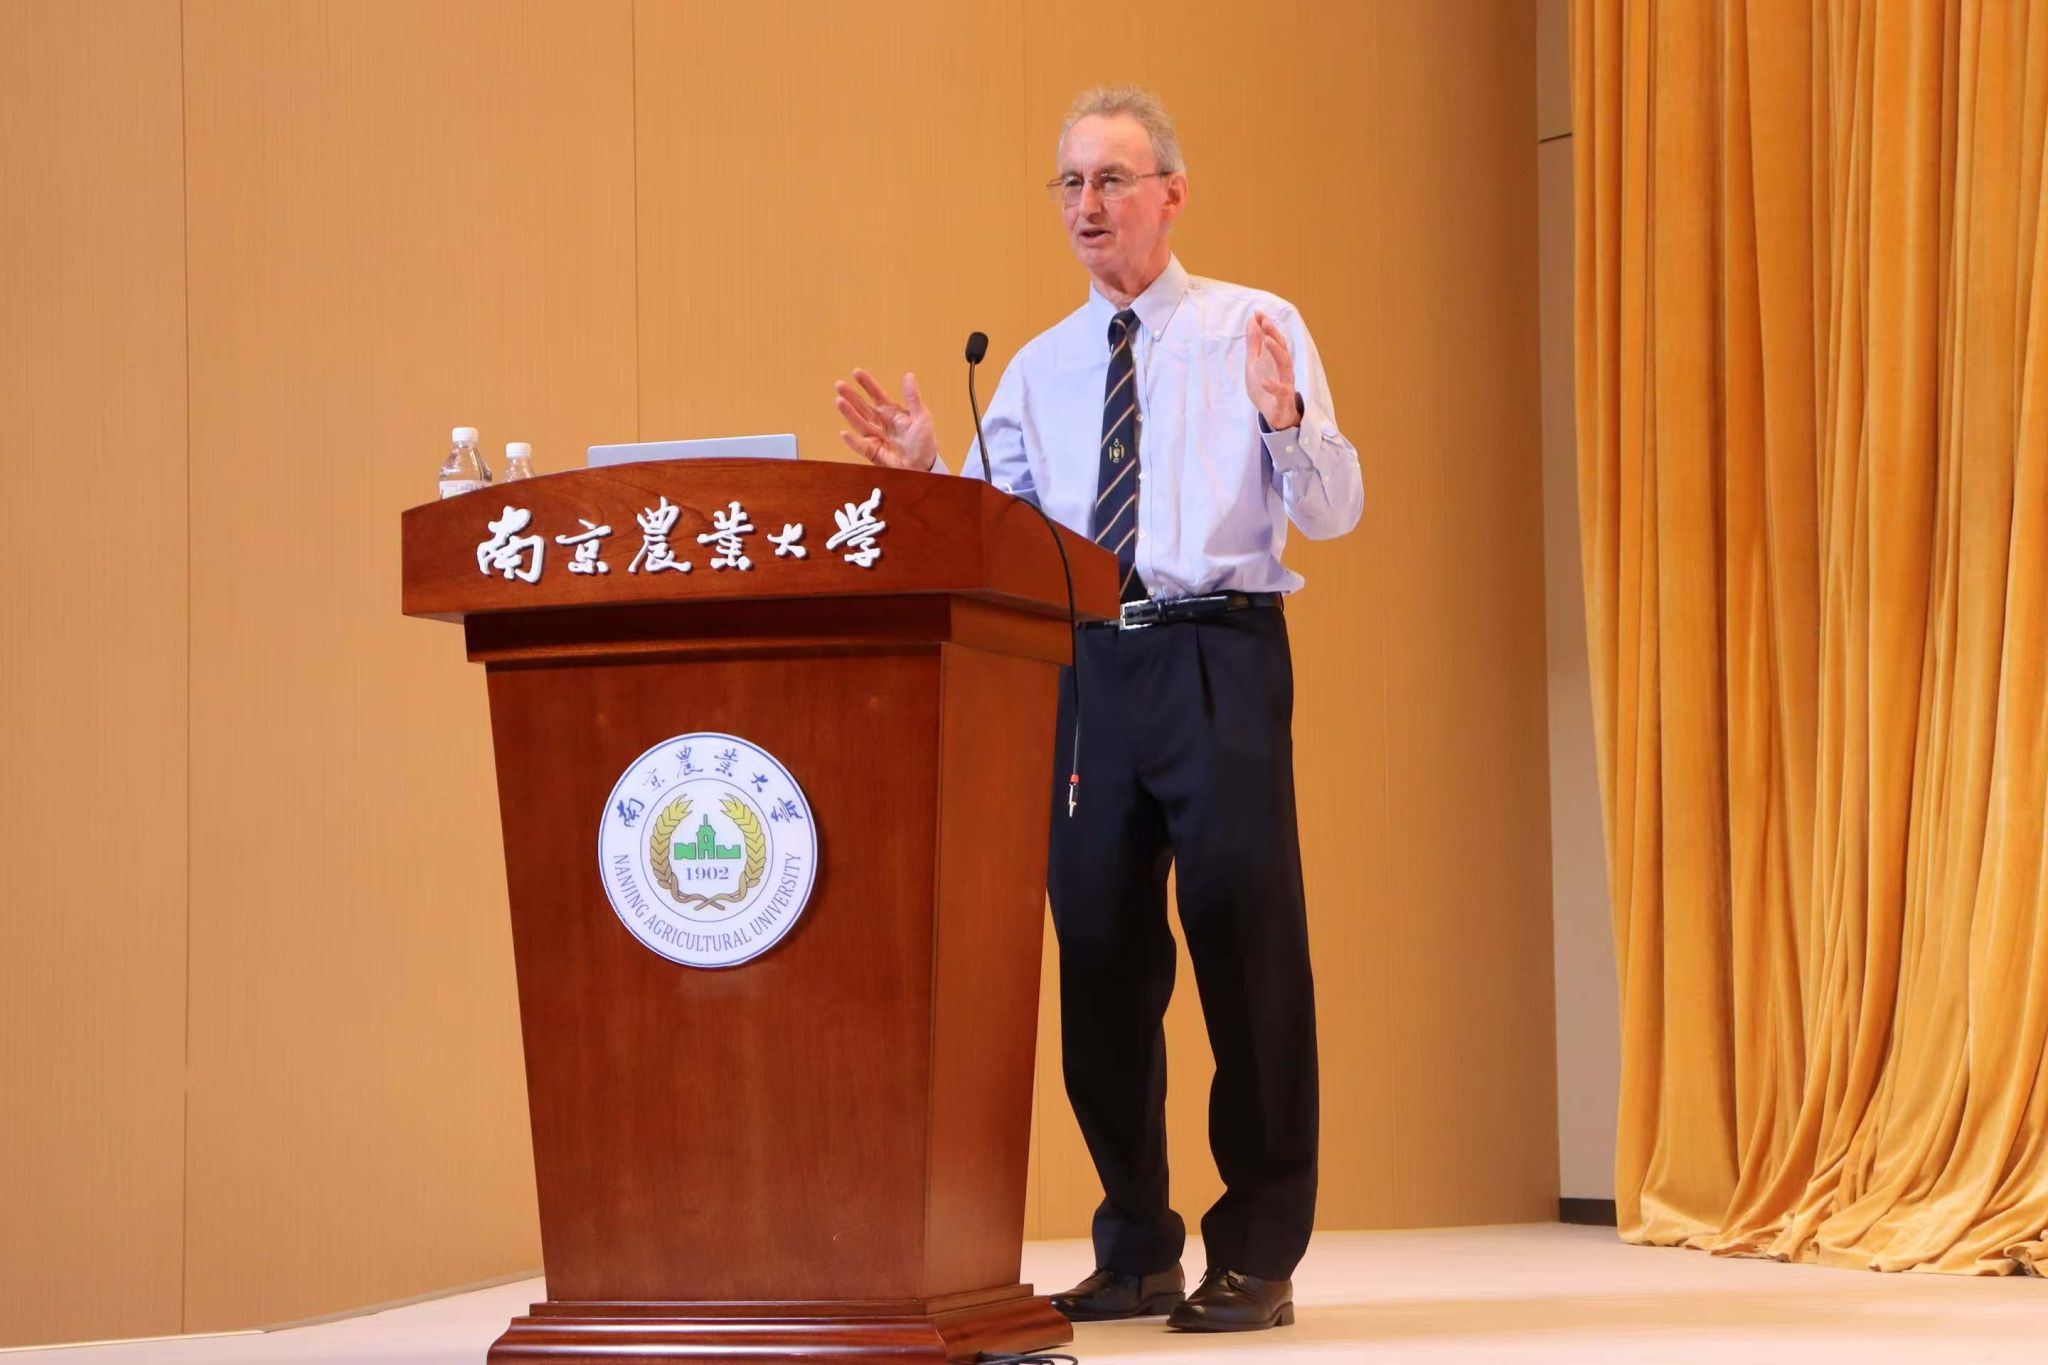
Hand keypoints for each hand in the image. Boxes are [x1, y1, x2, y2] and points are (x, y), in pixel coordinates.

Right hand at [834, 368, 938, 471]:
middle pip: (863, 407)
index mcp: (892, 412)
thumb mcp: (922, 417)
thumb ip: (913, 397)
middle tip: (839, 384)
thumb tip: (908, 376)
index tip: (856, 372)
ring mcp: (875, 437)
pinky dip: (853, 441)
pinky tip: (844, 433)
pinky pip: (861, 446)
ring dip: (849, 413)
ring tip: (839, 401)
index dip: (867, 384)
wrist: (924, 467)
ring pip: (859, 423)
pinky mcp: (873, 452)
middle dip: (851, 396)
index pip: (877, 395)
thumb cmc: (925, 443)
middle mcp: (881, 423)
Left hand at [1244, 311, 1299, 429]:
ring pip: (1285, 364)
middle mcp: (1284, 368)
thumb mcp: (1254, 363)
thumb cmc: (1265, 387)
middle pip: (1282, 347)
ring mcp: (1286, 383)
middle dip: (1273, 333)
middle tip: (1264, 321)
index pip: (1274, 338)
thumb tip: (1252, 321)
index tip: (1257, 313)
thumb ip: (1253, 344)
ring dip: (1276, 351)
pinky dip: (1272, 386)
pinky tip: (1264, 380)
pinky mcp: (1283, 399)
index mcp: (1276, 359)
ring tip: (1267, 340)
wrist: (1274, 415)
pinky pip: (1281, 391)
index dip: (1266, 326)